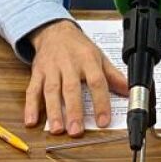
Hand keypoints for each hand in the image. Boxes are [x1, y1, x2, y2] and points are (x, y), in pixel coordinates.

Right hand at [25, 20, 127, 136]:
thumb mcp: (99, 57)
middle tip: (76, 130)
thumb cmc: (78, 47)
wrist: (54, 31)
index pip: (96, 82)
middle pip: (71, 88)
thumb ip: (113, 76)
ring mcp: (51, 69)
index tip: (103, 120)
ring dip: (53, 111)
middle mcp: (69, 64)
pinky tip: (31, 121)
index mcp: (88, 60)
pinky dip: (30, 106)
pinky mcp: (37, 73)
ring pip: (51, 91)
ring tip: (57, 129)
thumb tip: (129, 91)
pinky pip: (32, 90)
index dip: (100, 102)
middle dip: (74, 110)